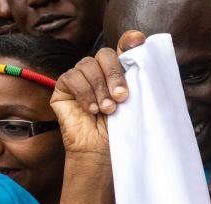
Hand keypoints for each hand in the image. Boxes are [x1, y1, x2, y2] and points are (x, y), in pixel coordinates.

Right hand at [50, 30, 144, 157]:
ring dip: (99, 88)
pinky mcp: (64, 88)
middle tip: (122, 97)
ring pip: (87, 64)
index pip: (122, 49)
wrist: (102, 154)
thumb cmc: (121, 134)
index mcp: (118, 74)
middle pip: (105, 54)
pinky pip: (72, 77)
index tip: (138, 41)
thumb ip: (139, 82)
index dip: (129, 41)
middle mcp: (99, 73)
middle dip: (114, 74)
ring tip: (107, 110)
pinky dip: (84, 92)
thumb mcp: (135, 106)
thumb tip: (146, 57)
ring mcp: (80, 79)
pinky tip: (91, 110)